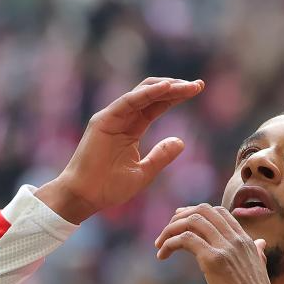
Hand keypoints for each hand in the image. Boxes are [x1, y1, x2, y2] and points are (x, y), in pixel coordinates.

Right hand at [36, 77, 203, 223]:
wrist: (85, 197)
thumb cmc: (109, 188)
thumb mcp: (144, 172)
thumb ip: (161, 156)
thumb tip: (181, 141)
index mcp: (132, 129)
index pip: (157, 106)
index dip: (177, 97)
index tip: (197, 90)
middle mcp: (122, 118)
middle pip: (153, 95)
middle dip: (176, 88)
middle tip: (198, 86)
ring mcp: (112, 117)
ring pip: (142, 93)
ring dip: (166, 87)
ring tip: (187, 86)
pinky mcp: (104, 120)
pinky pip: (129, 101)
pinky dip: (147, 94)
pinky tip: (167, 89)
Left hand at [154, 203, 281, 283]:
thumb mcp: (260, 271)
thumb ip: (257, 254)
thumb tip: (260, 243)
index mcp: (246, 241)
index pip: (219, 213)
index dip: (196, 213)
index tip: (181, 223)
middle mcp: (236, 239)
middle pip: (204, 210)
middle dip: (181, 217)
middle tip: (167, 232)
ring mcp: (225, 248)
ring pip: (192, 221)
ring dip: (171, 229)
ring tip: (160, 245)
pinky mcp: (213, 260)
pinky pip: (185, 239)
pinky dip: (170, 243)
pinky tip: (162, 255)